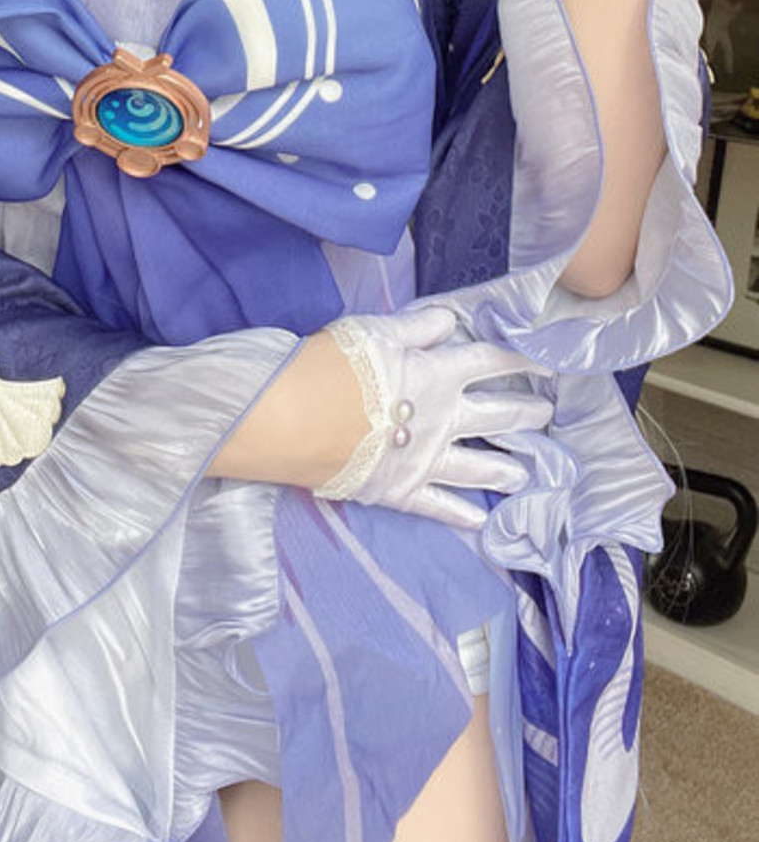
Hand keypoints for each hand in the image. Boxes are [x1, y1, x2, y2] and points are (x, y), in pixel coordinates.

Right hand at [312, 303, 554, 530]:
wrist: (293, 417)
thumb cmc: (332, 365)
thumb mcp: (374, 331)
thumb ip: (417, 328)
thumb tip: (448, 320)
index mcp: (438, 374)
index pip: (491, 362)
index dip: (522, 359)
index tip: (549, 363)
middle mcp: (442, 418)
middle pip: (497, 415)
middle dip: (526, 414)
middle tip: (546, 415)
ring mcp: (425, 459)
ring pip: (479, 466)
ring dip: (506, 468)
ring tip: (526, 473)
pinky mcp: (401, 490)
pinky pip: (439, 507)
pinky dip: (461, 515)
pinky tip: (481, 521)